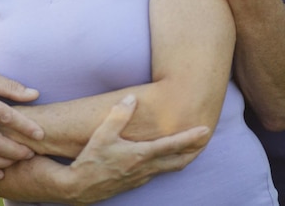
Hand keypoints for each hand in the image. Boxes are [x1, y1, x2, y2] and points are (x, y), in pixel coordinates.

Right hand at [66, 95, 209, 204]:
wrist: (79, 187)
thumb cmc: (91, 160)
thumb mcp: (103, 134)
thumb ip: (119, 115)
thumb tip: (132, 98)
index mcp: (140, 155)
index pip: (172, 145)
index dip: (190, 138)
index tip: (205, 131)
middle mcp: (145, 168)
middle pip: (177, 161)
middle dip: (192, 151)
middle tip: (204, 141)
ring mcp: (140, 178)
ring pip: (167, 168)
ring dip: (179, 158)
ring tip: (187, 148)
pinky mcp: (133, 182)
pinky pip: (155, 172)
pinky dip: (165, 164)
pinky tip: (159, 158)